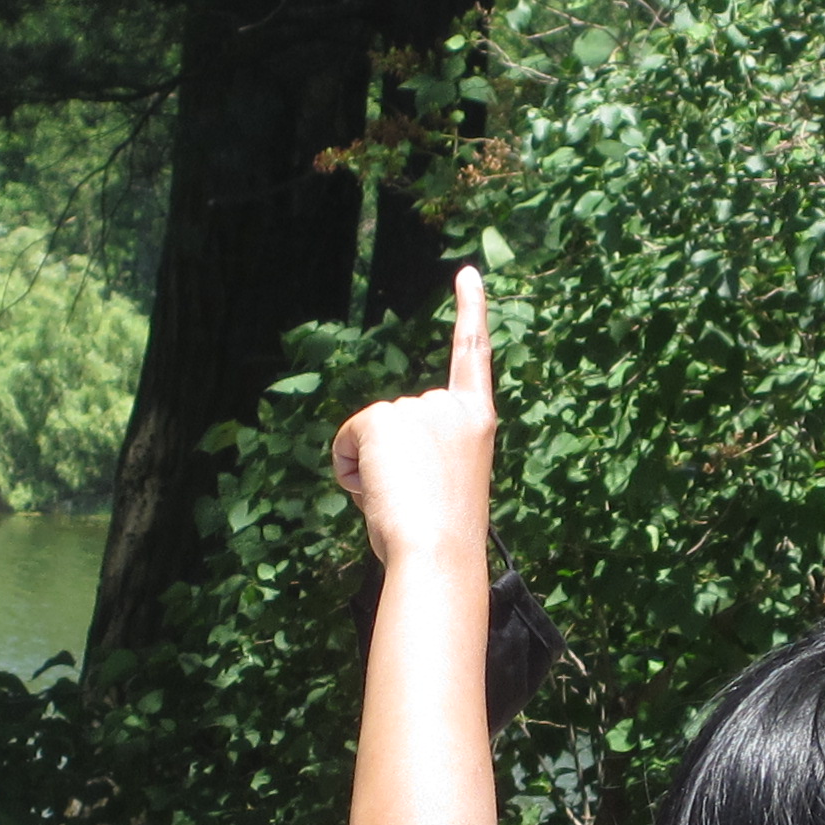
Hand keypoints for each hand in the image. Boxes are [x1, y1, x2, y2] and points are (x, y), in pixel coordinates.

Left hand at [332, 266, 495, 565]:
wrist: (438, 551)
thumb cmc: (442, 537)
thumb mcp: (445, 484)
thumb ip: (423, 455)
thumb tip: (369, 462)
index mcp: (476, 420)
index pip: (472, 354)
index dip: (470, 310)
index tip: (467, 274)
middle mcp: (450, 405)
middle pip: (399, 418)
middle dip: (392, 456)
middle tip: (415, 498)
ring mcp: (416, 408)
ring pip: (372, 432)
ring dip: (373, 467)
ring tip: (401, 499)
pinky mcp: (382, 418)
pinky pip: (348, 440)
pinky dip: (350, 467)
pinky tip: (374, 489)